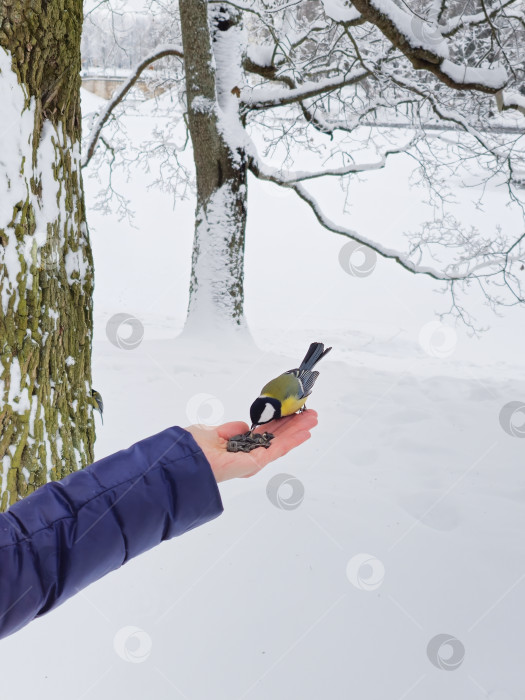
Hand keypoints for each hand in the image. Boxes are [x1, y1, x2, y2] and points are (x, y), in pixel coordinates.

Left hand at [185, 409, 317, 481]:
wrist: (185, 458)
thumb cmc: (192, 448)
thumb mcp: (213, 432)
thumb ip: (230, 430)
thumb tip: (244, 426)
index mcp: (239, 448)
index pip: (265, 434)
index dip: (280, 423)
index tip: (292, 412)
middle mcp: (248, 455)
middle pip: (277, 438)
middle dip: (294, 425)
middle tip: (310, 415)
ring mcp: (252, 460)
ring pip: (281, 443)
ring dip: (298, 430)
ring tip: (313, 419)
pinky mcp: (254, 463)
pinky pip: (277, 450)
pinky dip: (292, 440)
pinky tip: (305, 432)